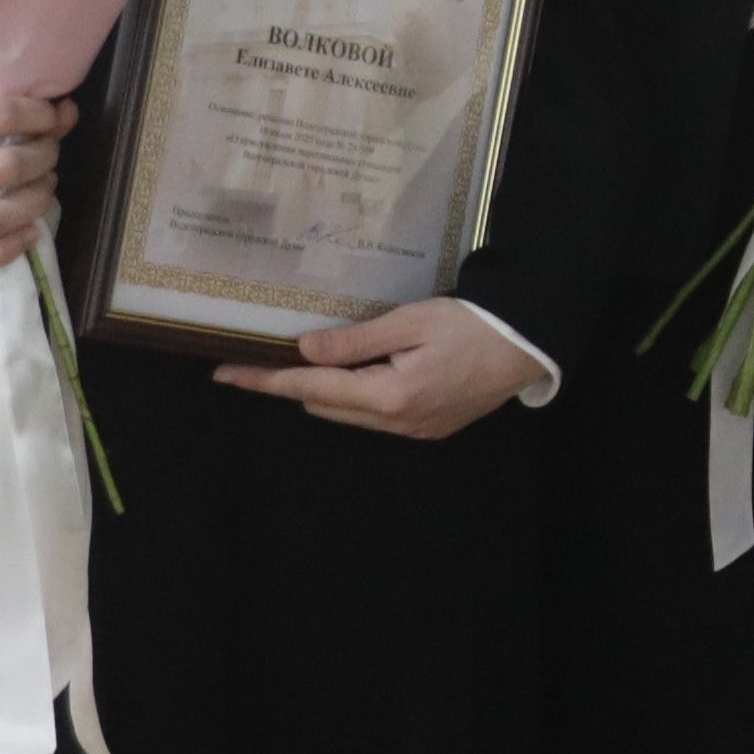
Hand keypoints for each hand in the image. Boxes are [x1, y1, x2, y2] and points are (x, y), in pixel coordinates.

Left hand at [214, 301, 541, 440]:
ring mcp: (414, 432)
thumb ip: (354, 340)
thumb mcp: (410, 321)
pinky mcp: (429, 429)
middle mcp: (397, 423)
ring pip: (350, 415)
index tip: (225, 374)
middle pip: (325, 406)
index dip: (266, 381)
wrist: (527, 345)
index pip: (310, 388)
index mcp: (388, 396)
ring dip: (329, 391)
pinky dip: (359, 397)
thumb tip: (304, 349)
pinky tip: (365, 373)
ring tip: (317, 361)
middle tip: (267, 357)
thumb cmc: (472, 324)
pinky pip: (376, 418)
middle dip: (295, 384)